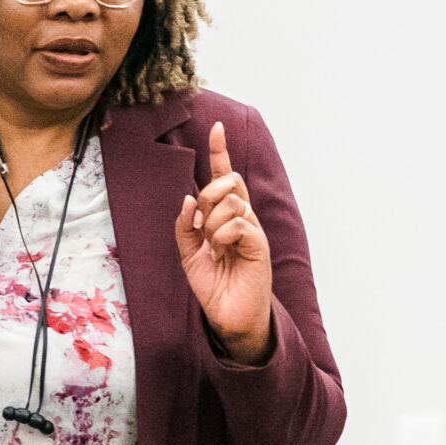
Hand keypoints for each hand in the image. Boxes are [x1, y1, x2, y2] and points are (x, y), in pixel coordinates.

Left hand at [173, 121, 273, 363]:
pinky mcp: (259, 244)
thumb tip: (188, 198)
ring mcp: (252, 229)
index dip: (220, 152)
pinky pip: (239, 222)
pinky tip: (222, 252)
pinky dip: (223, 235)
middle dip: (209, 194)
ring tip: (214, 247)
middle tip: (202, 224)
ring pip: (232, 201)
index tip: (216, 128)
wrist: (227, 316)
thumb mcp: (188, 253)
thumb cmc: (213, 284)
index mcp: (225, 216)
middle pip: (228, 181)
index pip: (224, 177)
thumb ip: (186, 226)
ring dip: (213, 223)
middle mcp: (242, 217)